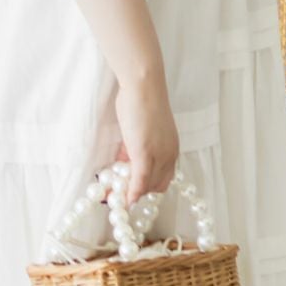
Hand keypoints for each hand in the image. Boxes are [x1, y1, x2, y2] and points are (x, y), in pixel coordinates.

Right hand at [105, 74, 179, 208]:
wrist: (143, 86)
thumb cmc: (141, 102)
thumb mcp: (141, 129)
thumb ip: (135, 147)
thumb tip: (125, 160)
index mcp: (171, 148)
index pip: (163, 178)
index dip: (148, 186)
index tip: (132, 188)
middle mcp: (169, 154)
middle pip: (156, 185)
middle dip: (138, 192)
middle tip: (120, 192)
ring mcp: (158, 155)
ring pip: (147, 185)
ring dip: (131, 193)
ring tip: (114, 195)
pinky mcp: (144, 153)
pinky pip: (139, 180)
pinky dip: (132, 192)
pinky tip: (124, 199)